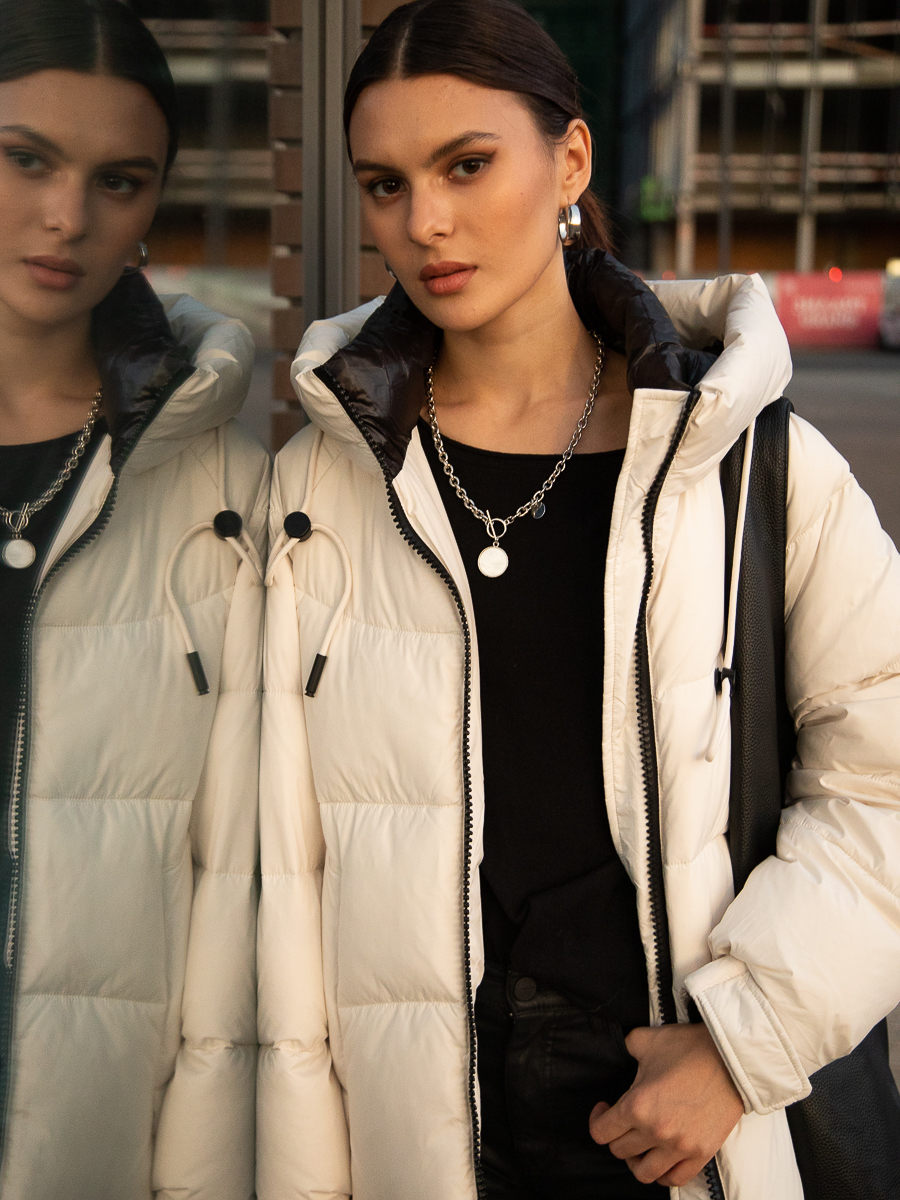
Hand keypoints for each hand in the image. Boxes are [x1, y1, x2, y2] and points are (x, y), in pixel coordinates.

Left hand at [589, 1022, 743, 1186]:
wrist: (731, 1059)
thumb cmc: (689, 1047)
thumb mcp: (646, 1039)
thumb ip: (626, 1046)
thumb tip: (620, 1050)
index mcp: (637, 1105)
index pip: (601, 1132)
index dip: (597, 1119)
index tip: (604, 1109)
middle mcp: (656, 1131)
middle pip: (620, 1151)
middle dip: (617, 1136)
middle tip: (624, 1123)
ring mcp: (680, 1147)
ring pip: (644, 1172)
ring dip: (637, 1159)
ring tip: (640, 1144)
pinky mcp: (701, 1154)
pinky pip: (675, 1179)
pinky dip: (664, 1172)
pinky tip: (662, 1156)